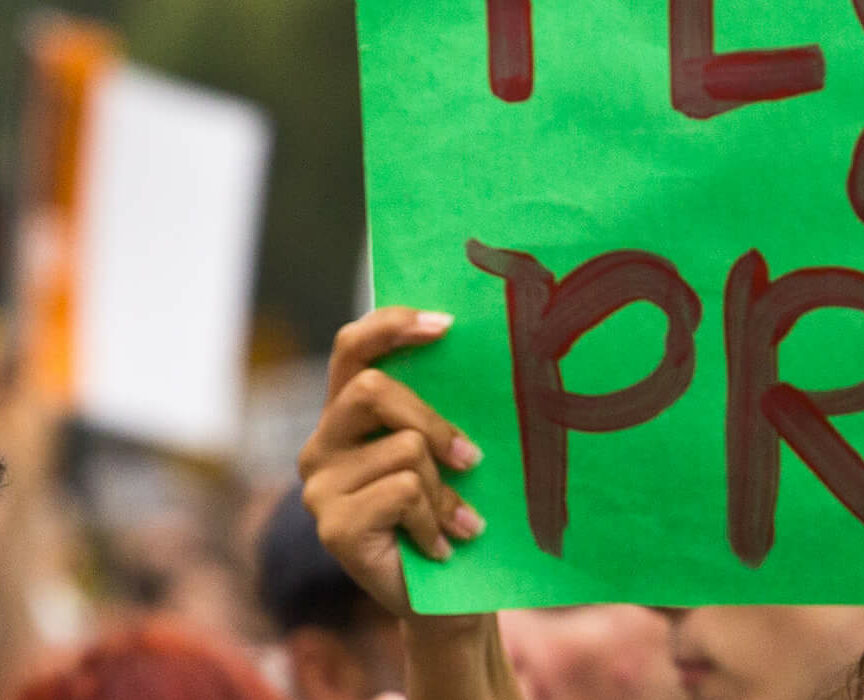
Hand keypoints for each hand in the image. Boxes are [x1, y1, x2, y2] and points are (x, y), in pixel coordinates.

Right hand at [298, 307, 486, 615]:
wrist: (448, 594)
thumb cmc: (454, 509)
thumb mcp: (449, 447)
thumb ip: (443, 403)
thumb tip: (487, 346)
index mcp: (348, 414)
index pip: (352, 347)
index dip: (391, 326)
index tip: (446, 325)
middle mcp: (322, 444)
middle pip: (372, 389)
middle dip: (433, 419)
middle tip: (473, 458)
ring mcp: (320, 487)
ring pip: (403, 447)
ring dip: (446, 487)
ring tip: (460, 519)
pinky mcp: (332, 525)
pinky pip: (403, 492)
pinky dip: (436, 518)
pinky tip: (442, 544)